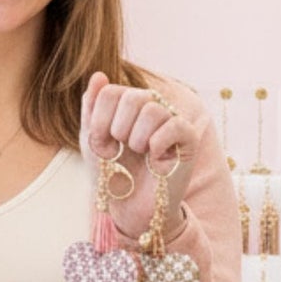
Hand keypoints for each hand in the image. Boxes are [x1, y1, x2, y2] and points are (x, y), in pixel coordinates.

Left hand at [79, 72, 195, 242]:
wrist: (130, 206)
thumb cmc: (113, 173)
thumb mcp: (93, 140)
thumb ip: (92, 107)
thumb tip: (99, 74)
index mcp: (127, 103)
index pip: (110, 92)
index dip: (100, 121)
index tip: (102, 144)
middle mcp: (151, 106)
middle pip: (133, 97)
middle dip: (119, 130)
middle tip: (122, 150)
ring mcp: (171, 119)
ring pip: (152, 110)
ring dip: (138, 139)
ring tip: (139, 154)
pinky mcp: (188, 137)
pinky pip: (173, 125)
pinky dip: (158, 144)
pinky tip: (155, 158)